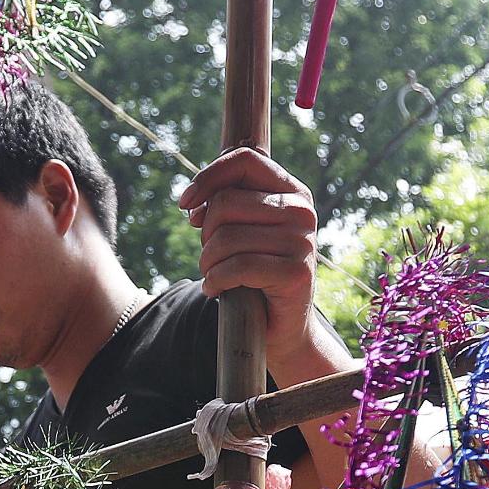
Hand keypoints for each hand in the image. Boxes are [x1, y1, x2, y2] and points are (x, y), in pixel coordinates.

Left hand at [180, 145, 328, 375]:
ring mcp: (302, 242)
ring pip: (226, 237)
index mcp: (293, 192)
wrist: (283, 328)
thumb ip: (226, 206)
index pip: (244, 161)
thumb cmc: (257, 275)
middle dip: (205, 233)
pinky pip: (236, 266)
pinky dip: (215, 281)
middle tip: (210, 256)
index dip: (208, 177)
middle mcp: (302, 211)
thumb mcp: (243, 231)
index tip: (186, 205)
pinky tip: (215, 289)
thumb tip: (192, 202)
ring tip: (212, 275)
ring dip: (207, 262)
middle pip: (226, 202)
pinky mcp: (296, 273)